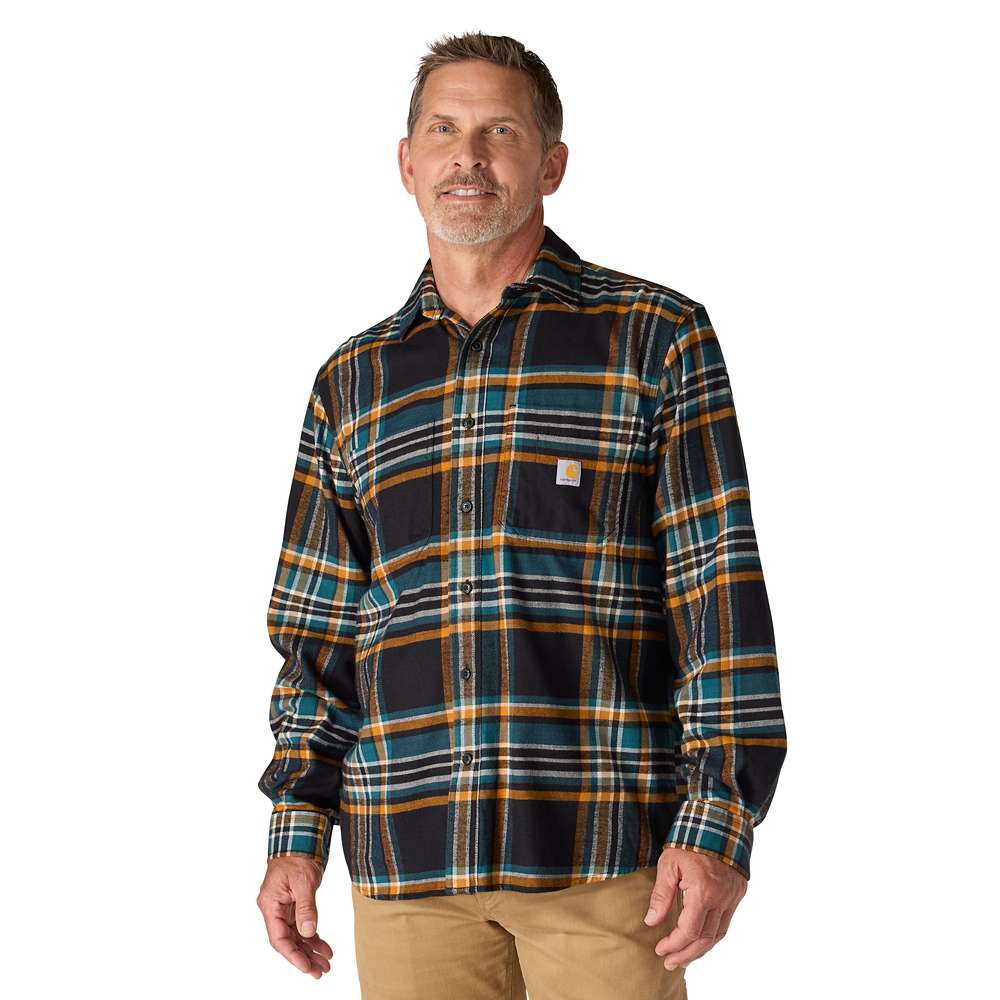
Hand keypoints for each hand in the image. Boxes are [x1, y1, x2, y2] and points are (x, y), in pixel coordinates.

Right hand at [257, 856, 332, 977]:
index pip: (279, 938)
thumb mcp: (304, 881)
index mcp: (270, 904)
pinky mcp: (293, 905)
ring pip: (295, 936)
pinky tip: (324, 946)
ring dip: (310, 949)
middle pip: (287, 941)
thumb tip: (308, 932)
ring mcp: (283, 908)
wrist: (300, 839)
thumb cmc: (298, 856)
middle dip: (304, 957)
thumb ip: (306, 908)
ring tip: (326, 962)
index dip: (293, 956)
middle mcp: (274, 909)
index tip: (307, 968)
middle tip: (320, 971)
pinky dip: (312, 936)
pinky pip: (301, 926)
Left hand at [643, 847, 747, 970]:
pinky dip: (712, 936)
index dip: (673, 944)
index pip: (688, 930)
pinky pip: (725, 924)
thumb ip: (661, 896)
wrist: (718, 823)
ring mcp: (732, 898)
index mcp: (703, 891)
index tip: (659, 949)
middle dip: (686, 954)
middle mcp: (721, 899)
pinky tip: (700, 941)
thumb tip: (651, 922)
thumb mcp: (668, 865)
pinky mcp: (737, 894)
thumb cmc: (689, 841)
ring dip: (700, 950)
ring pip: (718, 935)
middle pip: (704, 939)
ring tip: (683, 957)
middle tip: (669, 962)